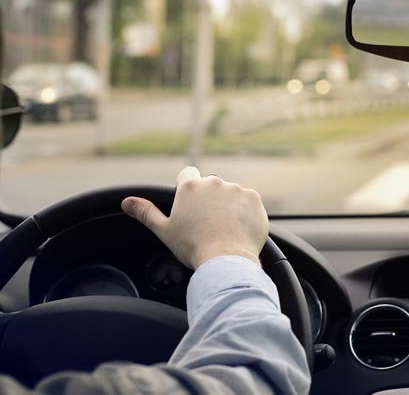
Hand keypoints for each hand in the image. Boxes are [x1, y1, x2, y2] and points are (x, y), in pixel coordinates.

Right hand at [121, 166, 267, 269]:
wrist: (226, 261)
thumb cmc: (193, 247)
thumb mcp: (164, 231)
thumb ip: (146, 212)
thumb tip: (127, 202)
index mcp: (190, 187)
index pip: (188, 174)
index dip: (188, 188)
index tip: (191, 204)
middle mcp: (214, 183)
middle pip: (211, 186)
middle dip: (210, 200)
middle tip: (207, 224)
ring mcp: (237, 190)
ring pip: (231, 194)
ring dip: (229, 206)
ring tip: (224, 229)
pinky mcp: (254, 200)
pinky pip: (249, 202)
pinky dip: (245, 213)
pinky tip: (239, 229)